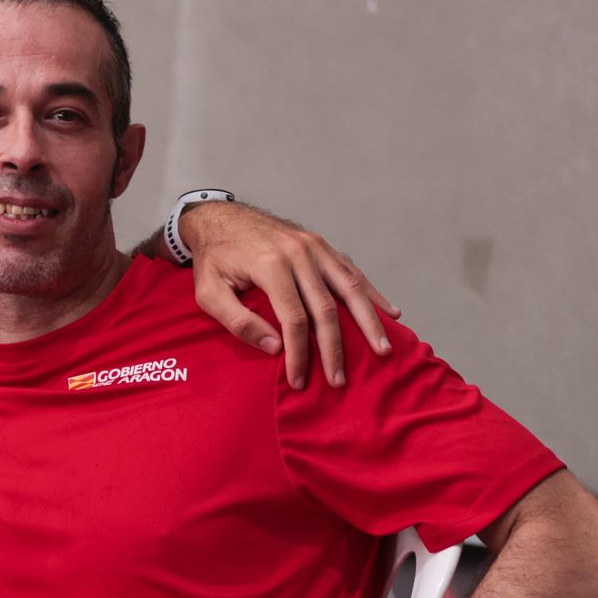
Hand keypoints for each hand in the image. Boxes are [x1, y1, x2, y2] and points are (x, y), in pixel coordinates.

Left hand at [183, 203, 400, 390]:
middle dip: (335, 348)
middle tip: (340, 380)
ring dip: (368, 321)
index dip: (299, 353)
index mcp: (270, 265)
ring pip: (350, 287)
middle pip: (327, 308)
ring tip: (383, 349)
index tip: (299, 380)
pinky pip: (351, 271)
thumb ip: (238, 320)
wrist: (219, 217)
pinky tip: (389, 312)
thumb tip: (274, 348)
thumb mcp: (209, 292)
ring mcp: (314, 246)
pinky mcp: (321, 244)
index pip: (294, 319)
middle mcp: (299, 253)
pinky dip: (371, 293)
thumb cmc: (213, 259)